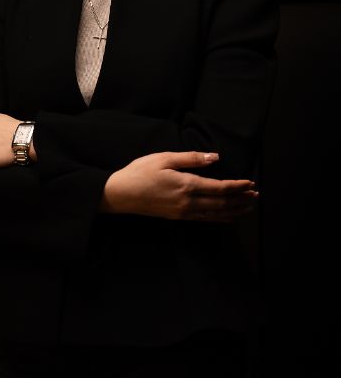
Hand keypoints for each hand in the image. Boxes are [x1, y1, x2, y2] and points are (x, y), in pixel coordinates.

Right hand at [100, 151, 257, 221]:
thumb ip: (191, 159)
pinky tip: (227, 217)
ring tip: (248, 207)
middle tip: (256, 196)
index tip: (251, 183)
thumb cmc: (140, 172)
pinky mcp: (178, 217)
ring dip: (234, 210)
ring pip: (216, 214)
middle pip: (222, 203)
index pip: (220, 188)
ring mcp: (184, 212)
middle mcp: (189, 202)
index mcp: (187, 185)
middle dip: (241, 199)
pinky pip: (205, 219)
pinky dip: (220, 218)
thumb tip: (214, 158)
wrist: (120, 195)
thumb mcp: (164, 158)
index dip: (238, 186)